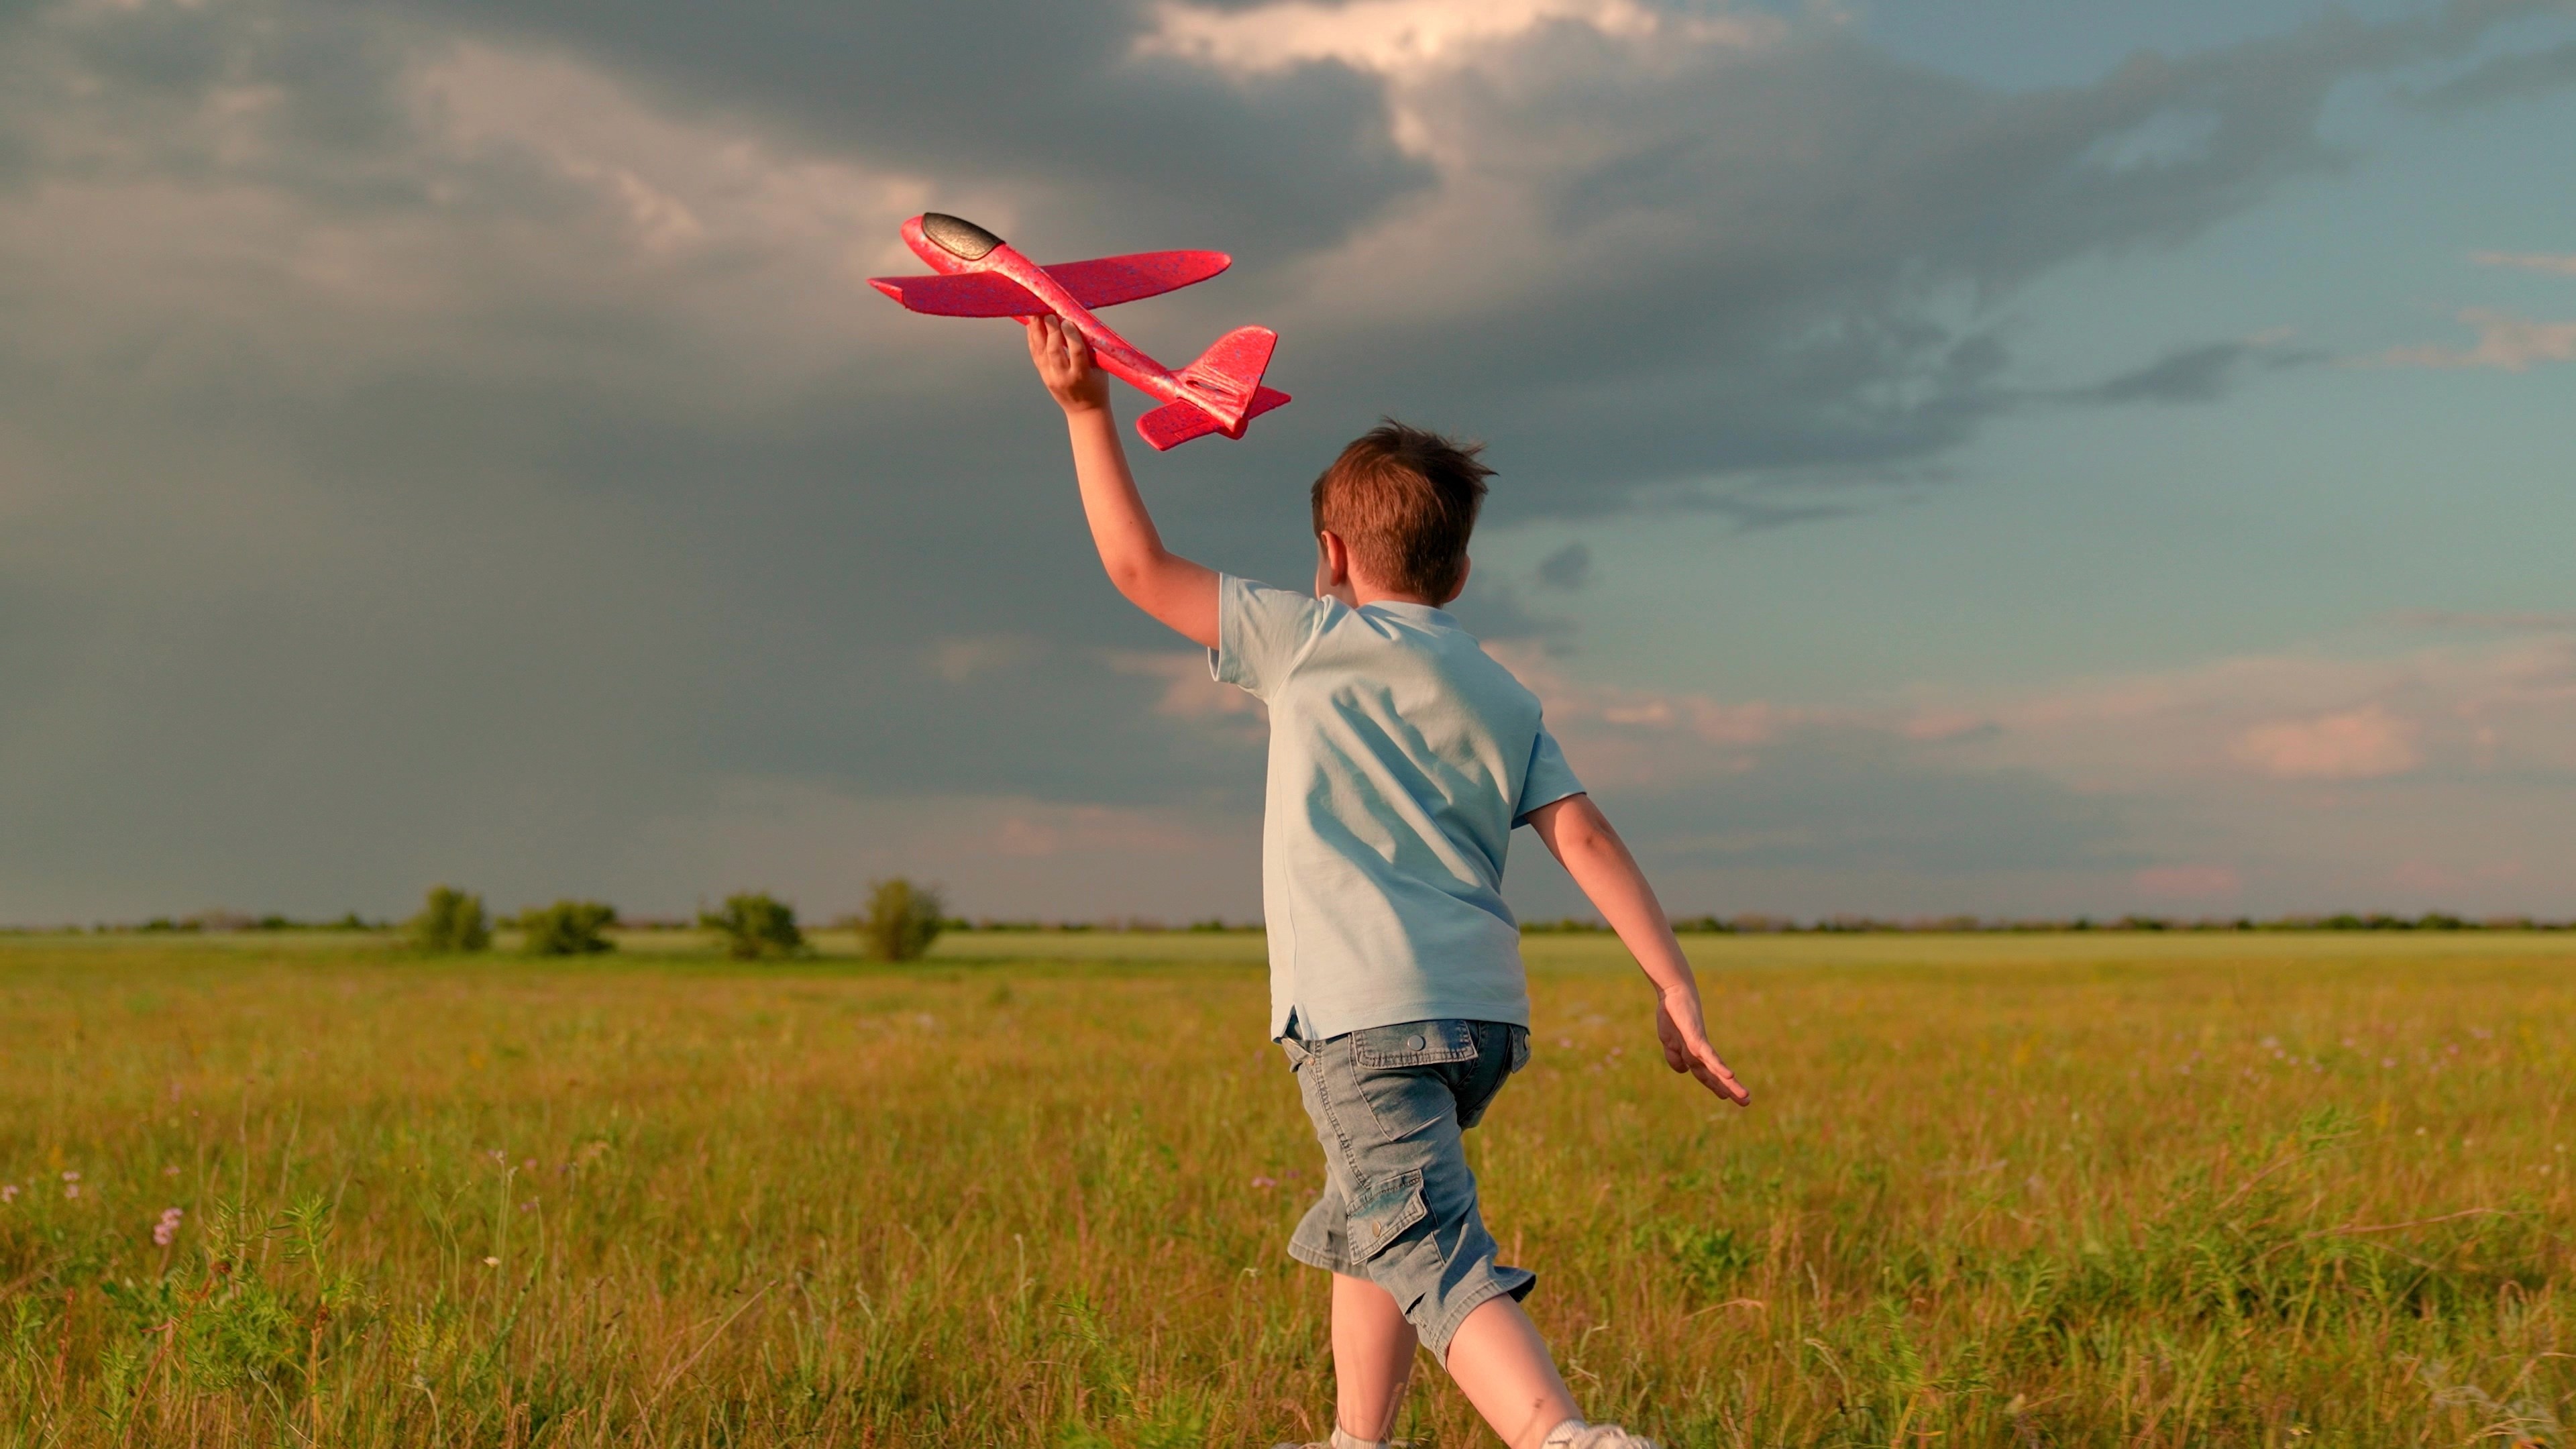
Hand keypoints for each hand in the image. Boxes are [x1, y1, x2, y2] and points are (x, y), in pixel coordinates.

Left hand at [1023, 315, 1109, 414]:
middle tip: (1050, 313)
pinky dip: (1033, 338)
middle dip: (1051, 330)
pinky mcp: (1043, 375)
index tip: (1068, 321)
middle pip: (1054, 351)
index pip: (1076, 352)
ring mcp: (1050, 377)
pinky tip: (1032, 325)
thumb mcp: (1100, 369)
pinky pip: (1035, 353)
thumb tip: (1077, 322)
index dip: (1071, 335)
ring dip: (1037, 330)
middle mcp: (1063, 377)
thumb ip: (1090, 349)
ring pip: (1040, 351)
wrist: (1085, 411)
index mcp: (1082, 375)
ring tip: (1037, 312)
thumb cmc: (1097, 385)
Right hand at [1655, 989, 1749, 1105]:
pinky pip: (1709, 1055)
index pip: (1706, 1074)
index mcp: (1692, 1053)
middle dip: (1730, 1089)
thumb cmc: (1672, 1014)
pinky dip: (1718, 1067)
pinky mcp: (1696, 1037)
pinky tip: (1729, 1076)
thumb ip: (1675, 1057)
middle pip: (1716, 1075)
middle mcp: (1700, 1051)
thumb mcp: (1669, 1041)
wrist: (1674, 992)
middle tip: (1746, 1102)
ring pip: (1716, 1069)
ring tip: (1744, 1096)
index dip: (1715, 1086)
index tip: (1726, 1097)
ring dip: (1730, 1084)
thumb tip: (1685, 1071)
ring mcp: (1699, 1045)